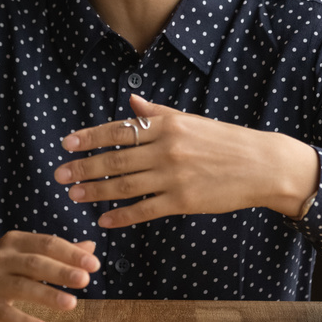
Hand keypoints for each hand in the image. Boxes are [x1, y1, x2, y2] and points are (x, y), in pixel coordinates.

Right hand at [0, 231, 99, 321]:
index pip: (45, 243)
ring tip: (72, 304)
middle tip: (85, 279)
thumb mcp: (19, 253)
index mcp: (13, 242)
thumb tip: (90, 247)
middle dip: (61, 271)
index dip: (70, 253)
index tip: (93, 263)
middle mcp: (1, 259)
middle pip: (35, 263)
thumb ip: (53, 251)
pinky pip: (7, 315)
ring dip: (48, 295)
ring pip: (22, 287)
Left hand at [54, 94, 318, 226]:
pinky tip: (104, 220)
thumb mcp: (190, 120)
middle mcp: (166, 148)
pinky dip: (122, 216)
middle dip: (84, 167)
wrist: (262, 165)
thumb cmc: (225, 141)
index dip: (90, 138)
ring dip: (96, 191)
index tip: (66, 144)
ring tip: (74, 195)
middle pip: (116, 159)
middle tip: (59, 174)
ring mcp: (174, 176)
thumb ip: (157, 113)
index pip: (118, 130)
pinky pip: (146, 209)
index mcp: (166, 125)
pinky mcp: (184, 201)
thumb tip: (130, 100)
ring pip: (125, 185)